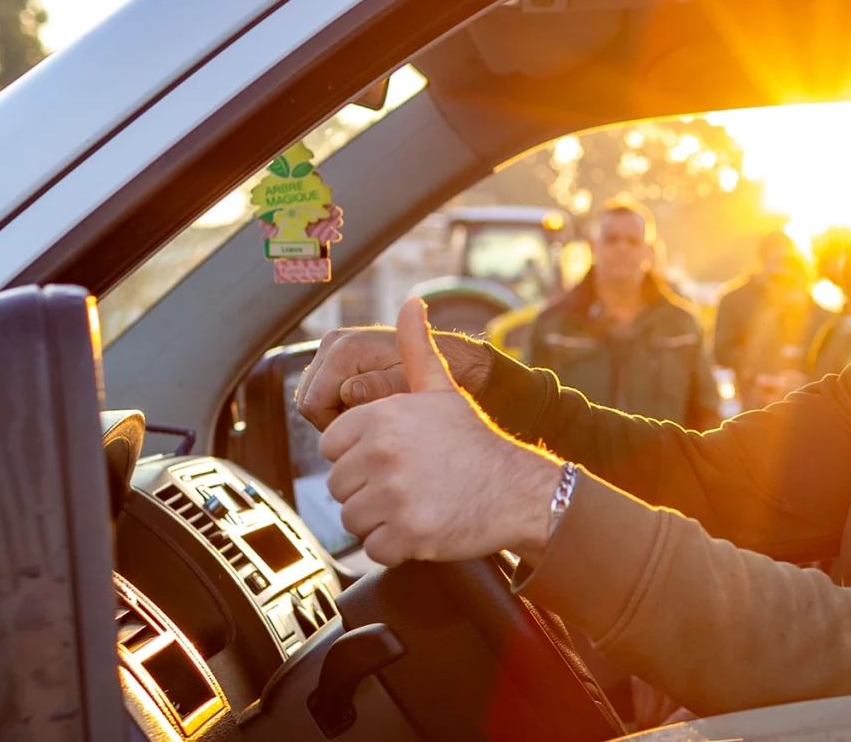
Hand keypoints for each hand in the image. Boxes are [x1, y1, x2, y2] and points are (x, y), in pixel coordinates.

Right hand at [296, 320, 494, 430]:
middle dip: (335, 420)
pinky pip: (324, 392)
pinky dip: (340, 405)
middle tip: (373, 424)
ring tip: (375, 415)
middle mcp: (333, 342)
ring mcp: (333, 347)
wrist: (455, 360)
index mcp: (344, 349)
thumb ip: (382, 388)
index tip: (369, 430)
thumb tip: (351, 391)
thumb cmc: (435, 377)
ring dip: (338, 414)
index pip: (313, 405)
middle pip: (309, 401)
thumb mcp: (412, 387)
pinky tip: (369, 407)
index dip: (335, 427)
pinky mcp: (338, 356)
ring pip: (314, 398)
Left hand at [320, 299, 562, 565]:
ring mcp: (393, 495)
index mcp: (379, 418)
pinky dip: (395, 546)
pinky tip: (423, 527)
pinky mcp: (406, 534)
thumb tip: (410, 303)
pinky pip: (375, 548)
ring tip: (416, 504)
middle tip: (409, 485)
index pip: (331, 448)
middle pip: (339, 486)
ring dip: (380, 519)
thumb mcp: (442, 389)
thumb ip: (416, 348)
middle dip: (369, 490)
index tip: (393, 459)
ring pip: (353, 519)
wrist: (520, 489)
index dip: (359, 457)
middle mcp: (381, 454)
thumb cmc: (475, 441)